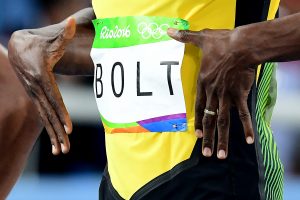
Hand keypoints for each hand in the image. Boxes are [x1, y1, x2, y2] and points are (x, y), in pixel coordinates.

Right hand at [8, 18, 75, 154]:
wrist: (19, 47)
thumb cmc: (41, 43)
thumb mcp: (52, 39)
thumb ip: (65, 33)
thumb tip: (73, 20)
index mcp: (42, 77)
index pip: (55, 98)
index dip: (62, 113)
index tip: (69, 128)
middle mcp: (37, 89)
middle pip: (50, 113)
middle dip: (58, 132)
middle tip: (66, 149)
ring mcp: (35, 95)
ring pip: (45, 118)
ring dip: (53, 135)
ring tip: (61, 151)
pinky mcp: (36, 98)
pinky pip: (44, 115)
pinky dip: (50, 129)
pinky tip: (55, 141)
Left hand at [168, 28, 255, 158]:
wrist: (242, 45)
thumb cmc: (221, 43)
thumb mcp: (201, 39)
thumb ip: (184, 38)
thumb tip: (169, 30)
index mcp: (203, 83)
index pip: (198, 107)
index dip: (198, 122)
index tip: (198, 135)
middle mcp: (213, 93)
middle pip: (210, 120)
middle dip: (209, 138)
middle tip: (207, 153)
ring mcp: (226, 96)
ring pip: (223, 121)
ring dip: (223, 139)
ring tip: (221, 155)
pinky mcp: (240, 95)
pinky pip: (243, 114)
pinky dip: (246, 127)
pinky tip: (249, 141)